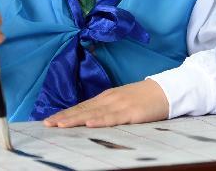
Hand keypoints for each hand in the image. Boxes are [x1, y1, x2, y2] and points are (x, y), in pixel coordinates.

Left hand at [43, 79, 169, 127]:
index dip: (66, 113)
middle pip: (84, 109)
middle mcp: (110, 99)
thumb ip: (108, 108)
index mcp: (107, 97)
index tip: (50, 120)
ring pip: (94, 114)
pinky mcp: (132, 113)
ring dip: (76, 119)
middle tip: (47, 124)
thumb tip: (90, 118)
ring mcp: (121, 105)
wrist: (168, 90)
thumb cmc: (146, 97)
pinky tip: (89, 123)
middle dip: (65, 117)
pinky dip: (100, 120)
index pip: (82, 106)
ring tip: (60, 125)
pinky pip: (113, 118)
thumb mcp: (123, 100)